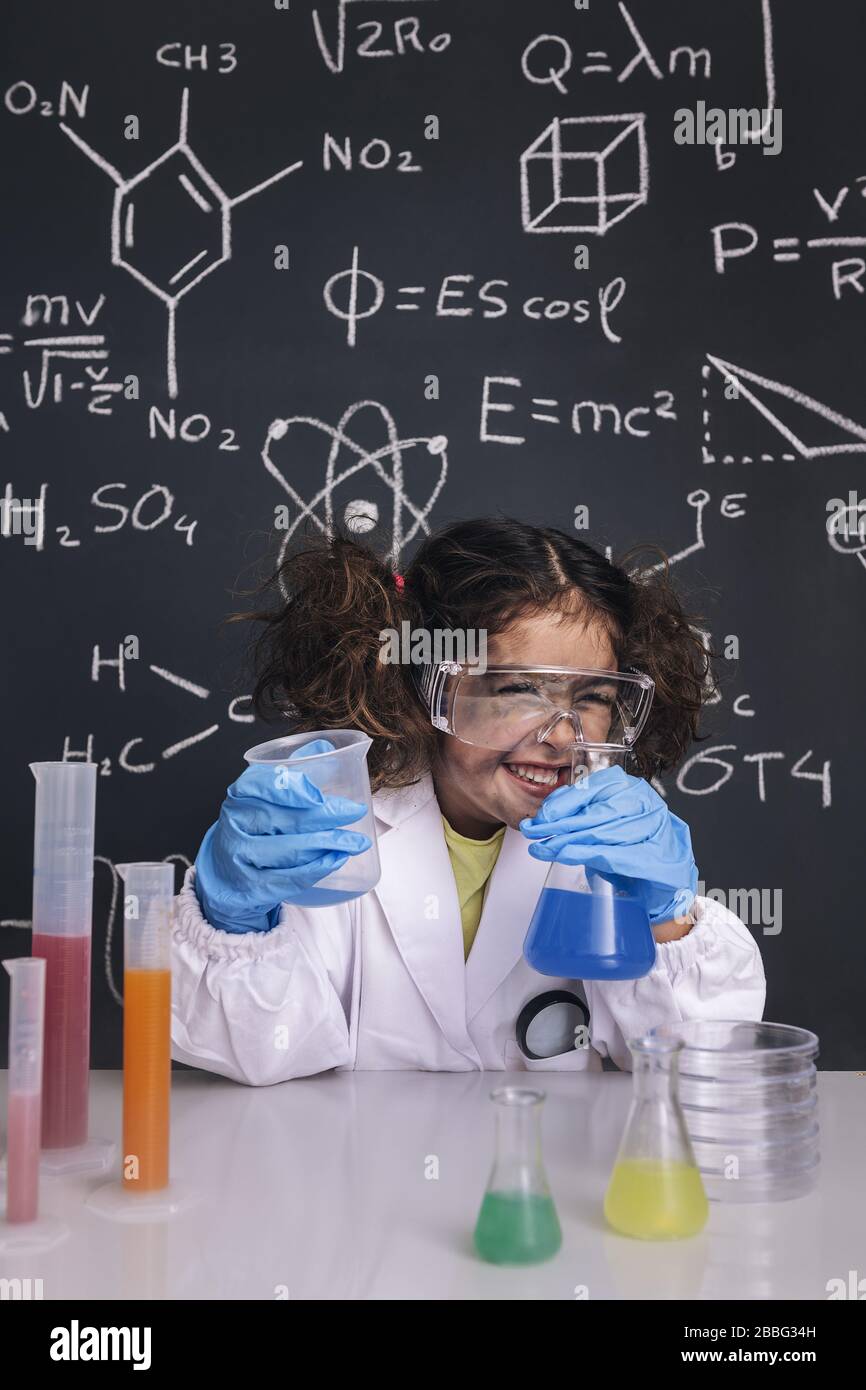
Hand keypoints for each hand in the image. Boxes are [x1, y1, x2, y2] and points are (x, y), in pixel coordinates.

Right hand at [194, 741, 370, 932]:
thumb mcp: (264, 796)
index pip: (261, 786)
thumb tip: (326, 748)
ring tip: (357, 841)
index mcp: (240, 795)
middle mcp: (236, 825)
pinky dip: (317, 868)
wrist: (225, 873)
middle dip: (325, 815)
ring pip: (290, 850)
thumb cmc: (253, 826)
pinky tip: (337, 859)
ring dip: (328, 844)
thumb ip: (293, 771)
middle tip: (356, 811)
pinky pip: (288, 878)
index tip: (318, 795)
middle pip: (284, 819)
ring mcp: (242, 858)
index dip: (290, 789)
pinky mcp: (252, 886)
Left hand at [519, 765, 696, 926]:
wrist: (666, 886)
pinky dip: (583, 854)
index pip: (594, 788)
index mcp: (635, 789)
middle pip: (594, 812)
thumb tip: (546, 815)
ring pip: (600, 832)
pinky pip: (612, 854)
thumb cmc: (634, 851)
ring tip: (541, 848)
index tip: (541, 815)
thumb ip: (583, 815)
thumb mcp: (608, 826)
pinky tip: (563, 855)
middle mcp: (647, 805)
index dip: (563, 801)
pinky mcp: (655, 859)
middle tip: (532, 832)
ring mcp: (655, 831)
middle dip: (558, 823)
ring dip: (565, 841)